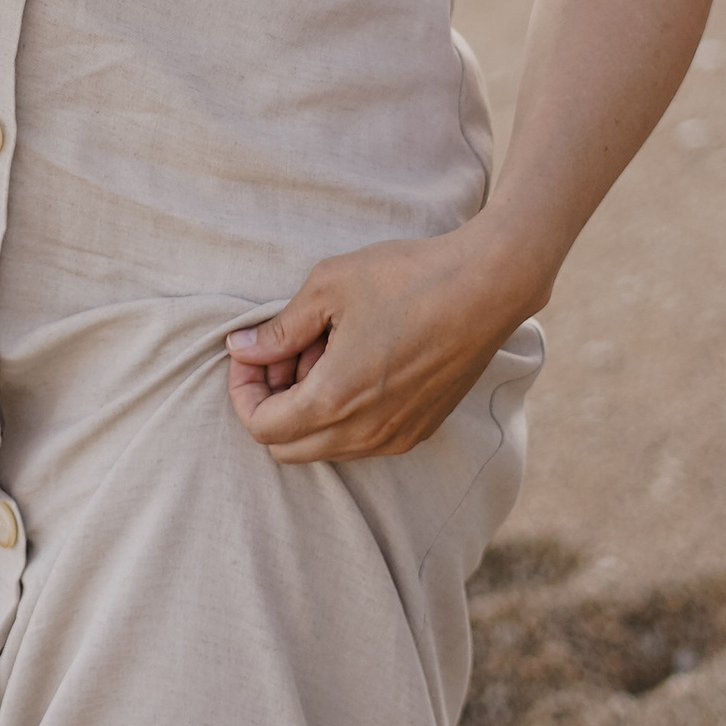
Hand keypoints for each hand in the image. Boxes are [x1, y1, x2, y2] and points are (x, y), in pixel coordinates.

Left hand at [226, 222, 539, 464]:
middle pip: (287, 448)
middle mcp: (365, 431)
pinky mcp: (420, 430)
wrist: (485, 286)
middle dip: (272, 403)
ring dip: (308, 409)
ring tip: (324, 350)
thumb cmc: (406, 278)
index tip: (251, 353)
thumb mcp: (327, 287)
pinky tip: (356, 363)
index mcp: (335, 399)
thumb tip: (240, 349)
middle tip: (284, 351)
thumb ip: (279, 328)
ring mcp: (396, 436)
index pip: (262, 428)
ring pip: (325, 447)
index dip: (243, 391)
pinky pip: (361, 441)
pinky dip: (343, 414)